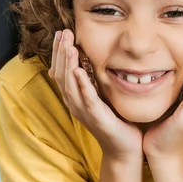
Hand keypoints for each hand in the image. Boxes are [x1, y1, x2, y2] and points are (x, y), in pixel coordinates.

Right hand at [49, 29, 142, 160]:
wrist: (124, 149)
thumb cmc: (114, 122)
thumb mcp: (100, 98)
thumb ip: (91, 83)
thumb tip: (83, 64)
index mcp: (74, 98)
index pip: (60, 71)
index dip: (58, 52)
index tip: (60, 33)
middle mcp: (75, 104)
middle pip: (61, 75)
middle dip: (61, 52)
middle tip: (63, 32)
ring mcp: (84, 111)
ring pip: (70, 85)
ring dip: (68, 64)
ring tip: (69, 46)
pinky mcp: (97, 117)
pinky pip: (87, 98)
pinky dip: (81, 84)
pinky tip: (78, 70)